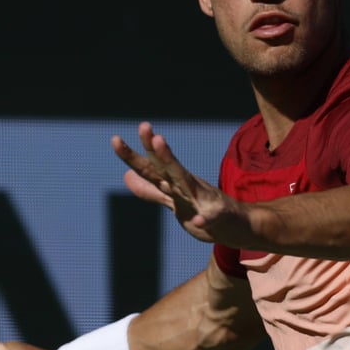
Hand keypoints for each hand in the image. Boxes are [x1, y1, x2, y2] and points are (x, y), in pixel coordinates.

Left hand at [112, 121, 252, 246]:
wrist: (234, 223)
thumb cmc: (201, 208)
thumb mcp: (171, 199)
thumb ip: (149, 190)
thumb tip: (126, 176)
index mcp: (172, 184)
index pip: (148, 168)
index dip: (131, 156)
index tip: (115, 140)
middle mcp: (185, 186)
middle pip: (165, 167)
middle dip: (155, 149)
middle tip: (144, 126)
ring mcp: (202, 200)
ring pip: (185, 182)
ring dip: (173, 164)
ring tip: (161, 144)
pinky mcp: (218, 216)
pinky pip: (211, 217)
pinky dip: (205, 218)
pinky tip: (200, 220)